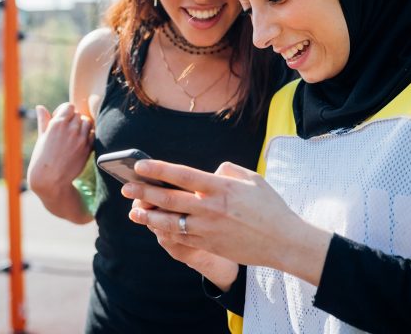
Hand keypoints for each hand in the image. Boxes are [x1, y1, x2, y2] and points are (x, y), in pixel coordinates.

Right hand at [27, 103, 93, 196]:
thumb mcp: (41, 137)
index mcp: (57, 124)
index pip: (69, 107)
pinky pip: (93, 135)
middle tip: (67, 130)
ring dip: (82, 126)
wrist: (50, 179)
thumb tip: (40, 107)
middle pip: (79, 115)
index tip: (61, 119)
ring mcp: (80, 138)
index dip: (66, 111)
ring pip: (87, 123)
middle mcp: (70, 129)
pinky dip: (88, 135)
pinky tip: (80, 142)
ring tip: (74, 135)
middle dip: (73, 120)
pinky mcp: (87, 148)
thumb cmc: (42, 158)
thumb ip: (44, 121)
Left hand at [121, 160, 332, 285]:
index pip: (182, 174)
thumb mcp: (253, 179)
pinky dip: (164, 231)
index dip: (158, 169)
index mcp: (221, 187)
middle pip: (168, 198)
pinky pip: (179, 237)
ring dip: (148, 216)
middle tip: (127, 188)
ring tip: (134, 211)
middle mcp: (210, 207)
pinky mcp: (208, 244)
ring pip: (169, 221)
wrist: (282, 241)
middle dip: (144, 193)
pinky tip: (156, 227)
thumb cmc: (270, 207)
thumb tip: (210, 171)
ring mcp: (207, 228)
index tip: (140, 165)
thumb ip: (228, 171)